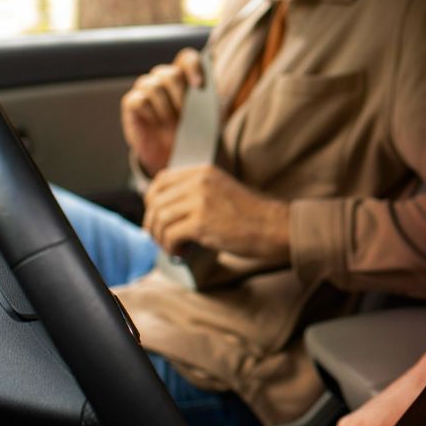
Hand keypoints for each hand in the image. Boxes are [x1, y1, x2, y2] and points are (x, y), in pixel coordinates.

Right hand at [120, 47, 203, 175]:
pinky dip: (150, 113)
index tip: (199, 86)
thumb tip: (211, 90)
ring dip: (165, 108)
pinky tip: (156, 123)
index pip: (187, 58)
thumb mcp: (208, 119)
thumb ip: (211, 102)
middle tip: (184, 114)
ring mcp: (146, 89)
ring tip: (170, 123)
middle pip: (170, 74)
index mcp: (185, 77)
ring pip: (153, 86)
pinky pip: (138, 100)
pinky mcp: (131, 103)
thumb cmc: (192, 132)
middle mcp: (164, 78)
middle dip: (180, 95)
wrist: (173, 155)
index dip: (193, 67)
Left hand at [142, 163, 289, 261]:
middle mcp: (199, 182)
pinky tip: (181, 253)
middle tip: (160, 237)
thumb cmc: (249, 215)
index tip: (155, 216)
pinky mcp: (201, 223)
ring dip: (161, 237)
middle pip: (156, 200)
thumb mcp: (221, 190)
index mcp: (203, 172)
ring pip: (160, 218)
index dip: (152, 199)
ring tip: (172, 247)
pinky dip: (171, 247)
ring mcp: (200, 202)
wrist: (273, 227)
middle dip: (152, 222)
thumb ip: (196, 192)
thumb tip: (163, 210)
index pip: (161, 180)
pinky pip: (170, 235)